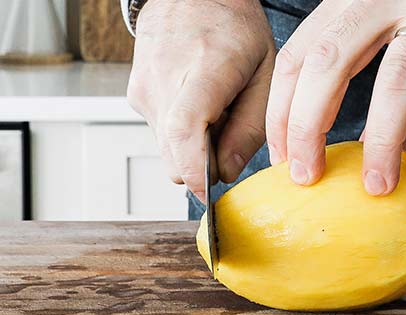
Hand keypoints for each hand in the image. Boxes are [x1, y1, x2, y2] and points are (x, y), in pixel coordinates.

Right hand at [127, 0, 275, 202]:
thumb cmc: (234, 28)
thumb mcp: (265, 72)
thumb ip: (251, 127)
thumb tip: (227, 171)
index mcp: (204, 68)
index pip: (184, 130)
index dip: (195, 170)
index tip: (210, 192)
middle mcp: (164, 80)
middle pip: (172, 154)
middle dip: (201, 167)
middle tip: (227, 141)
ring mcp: (144, 88)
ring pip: (166, 149)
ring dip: (193, 148)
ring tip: (215, 114)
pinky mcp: (136, 95)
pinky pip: (161, 134)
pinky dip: (183, 135)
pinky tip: (200, 108)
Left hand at [266, 0, 405, 194]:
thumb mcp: (390, 33)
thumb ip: (368, 78)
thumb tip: (346, 149)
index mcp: (351, 0)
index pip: (298, 57)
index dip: (282, 112)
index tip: (282, 159)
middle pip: (329, 62)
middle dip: (308, 126)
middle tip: (306, 177)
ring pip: (395, 77)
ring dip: (379, 139)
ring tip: (375, 188)